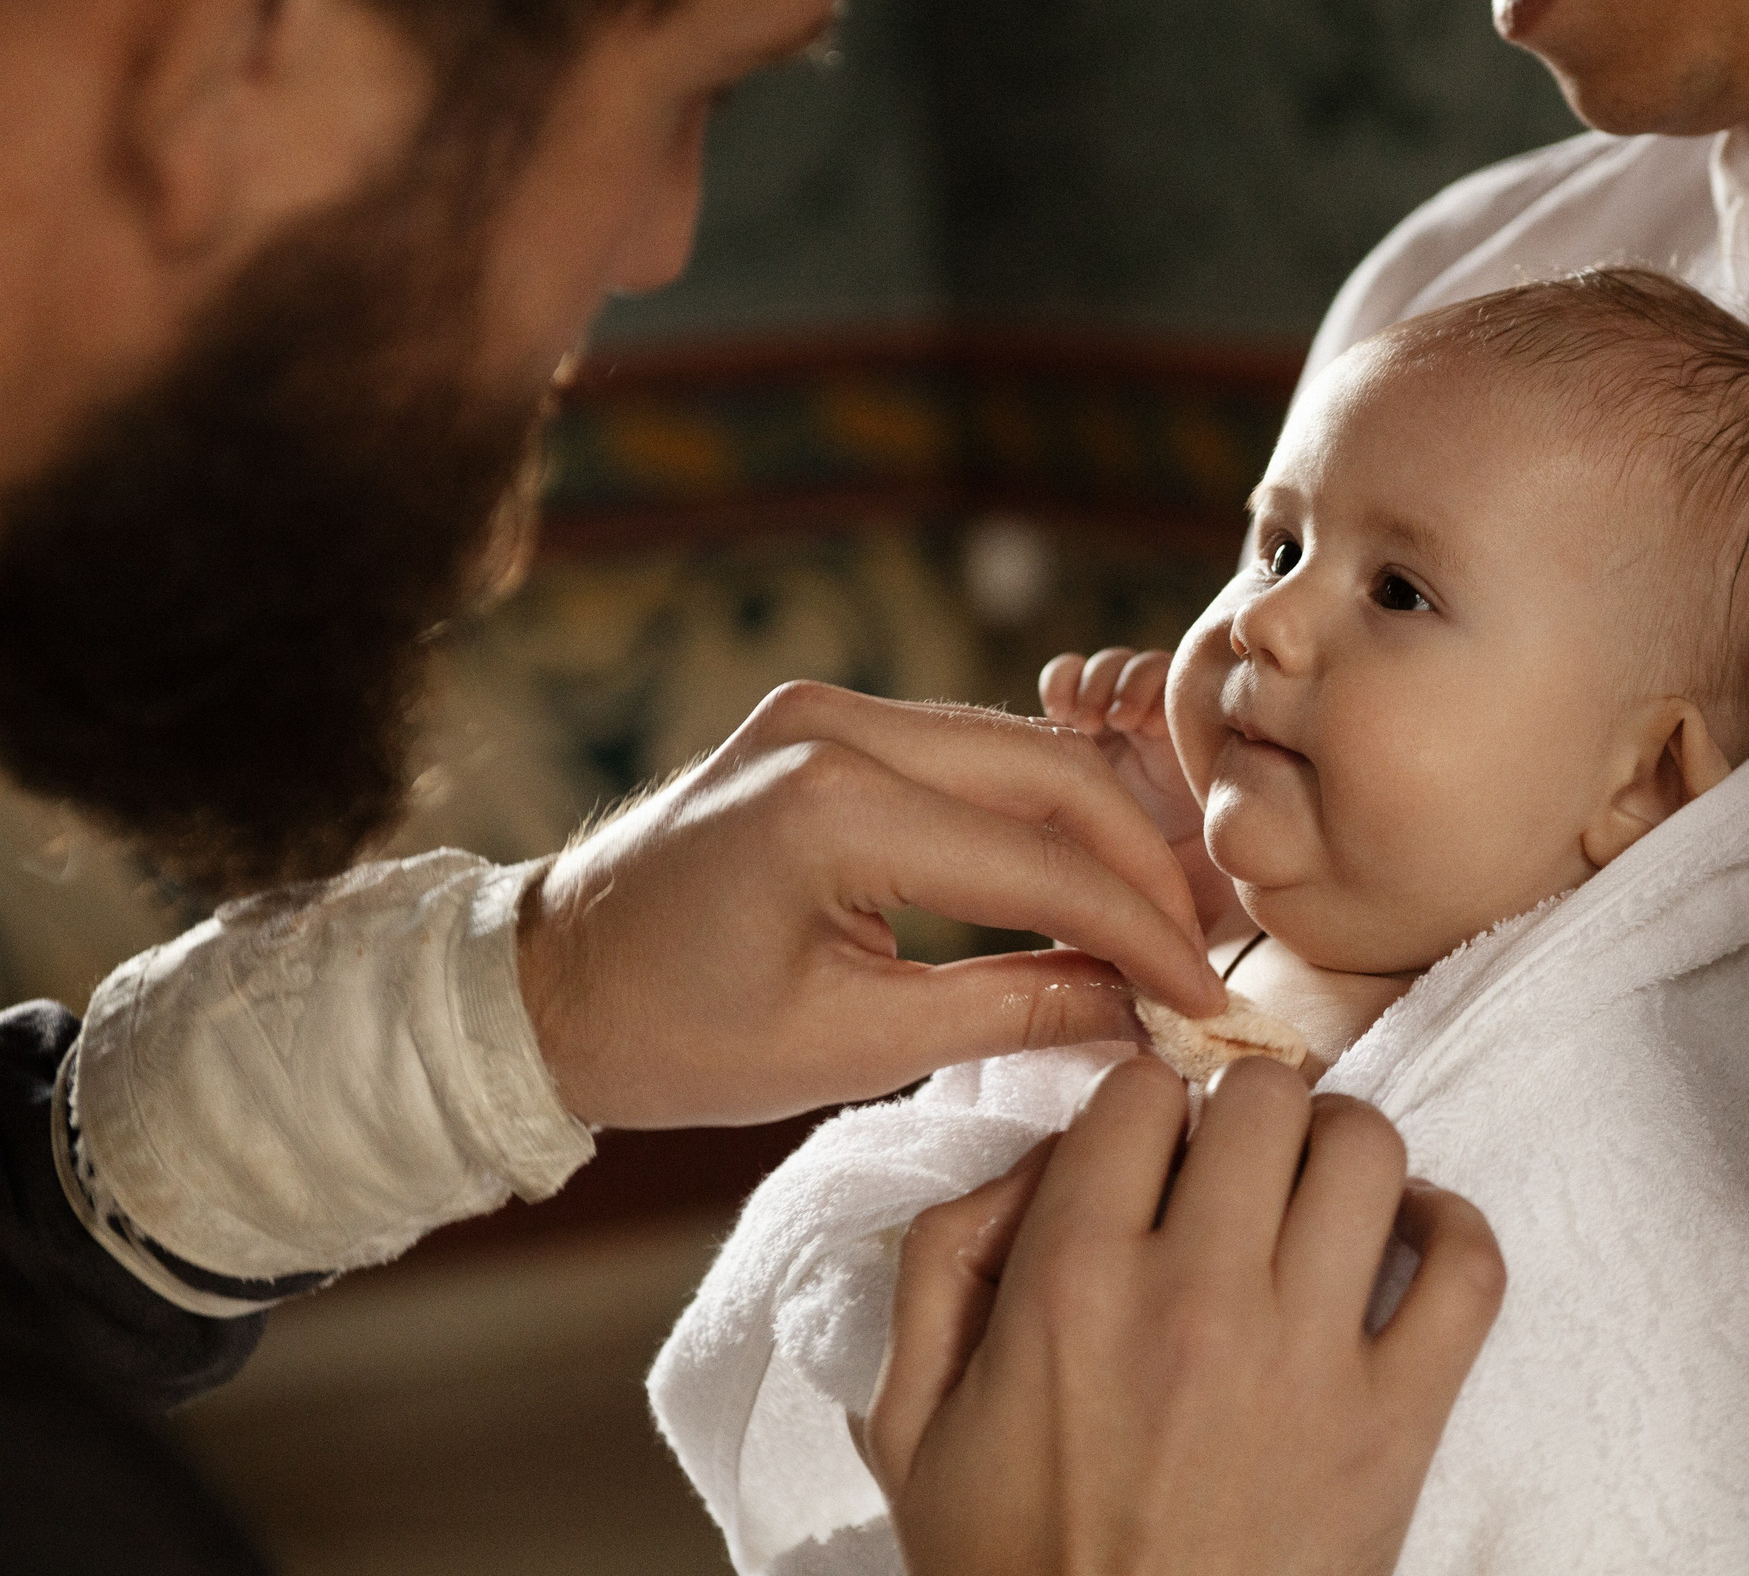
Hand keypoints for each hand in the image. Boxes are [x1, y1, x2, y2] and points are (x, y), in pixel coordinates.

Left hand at [516, 682, 1230, 1127]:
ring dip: (1097, 835)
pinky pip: (969, 757)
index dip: (1141, 933)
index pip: (1041, 859)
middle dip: (1140, 866)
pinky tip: (1078, 882)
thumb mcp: (851, 1045)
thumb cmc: (671, 1035)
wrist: (539, 988)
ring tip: (1154, 924)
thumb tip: (1140, 1010)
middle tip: (1195, 956)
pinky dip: (1034, 818)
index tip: (1202, 999)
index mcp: (831, 803)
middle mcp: (836, 724)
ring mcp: (828, 709)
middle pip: (1052, 773)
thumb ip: (1013, 1012)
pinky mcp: (826, 723)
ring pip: (1020, 753)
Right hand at [864, 1057, 1505, 1575]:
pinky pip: (1469, 1266)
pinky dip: (1453, 1229)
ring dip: (1344, 1151)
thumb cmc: (1017, 1570)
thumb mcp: (912, 1425)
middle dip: (1249, 1111)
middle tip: (1240, 1161)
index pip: (1142, 1094)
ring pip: (1368, 1149)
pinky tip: (1409, 1243)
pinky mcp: (1398, 1421)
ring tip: (1320, 1192)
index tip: (1155, 1149)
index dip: (1149, 1107)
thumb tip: (1032, 1157)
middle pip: (1265, 1097)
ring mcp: (1310, 1355)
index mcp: (1071, 1283)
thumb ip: (941, 1262)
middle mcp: (1197, 1297)